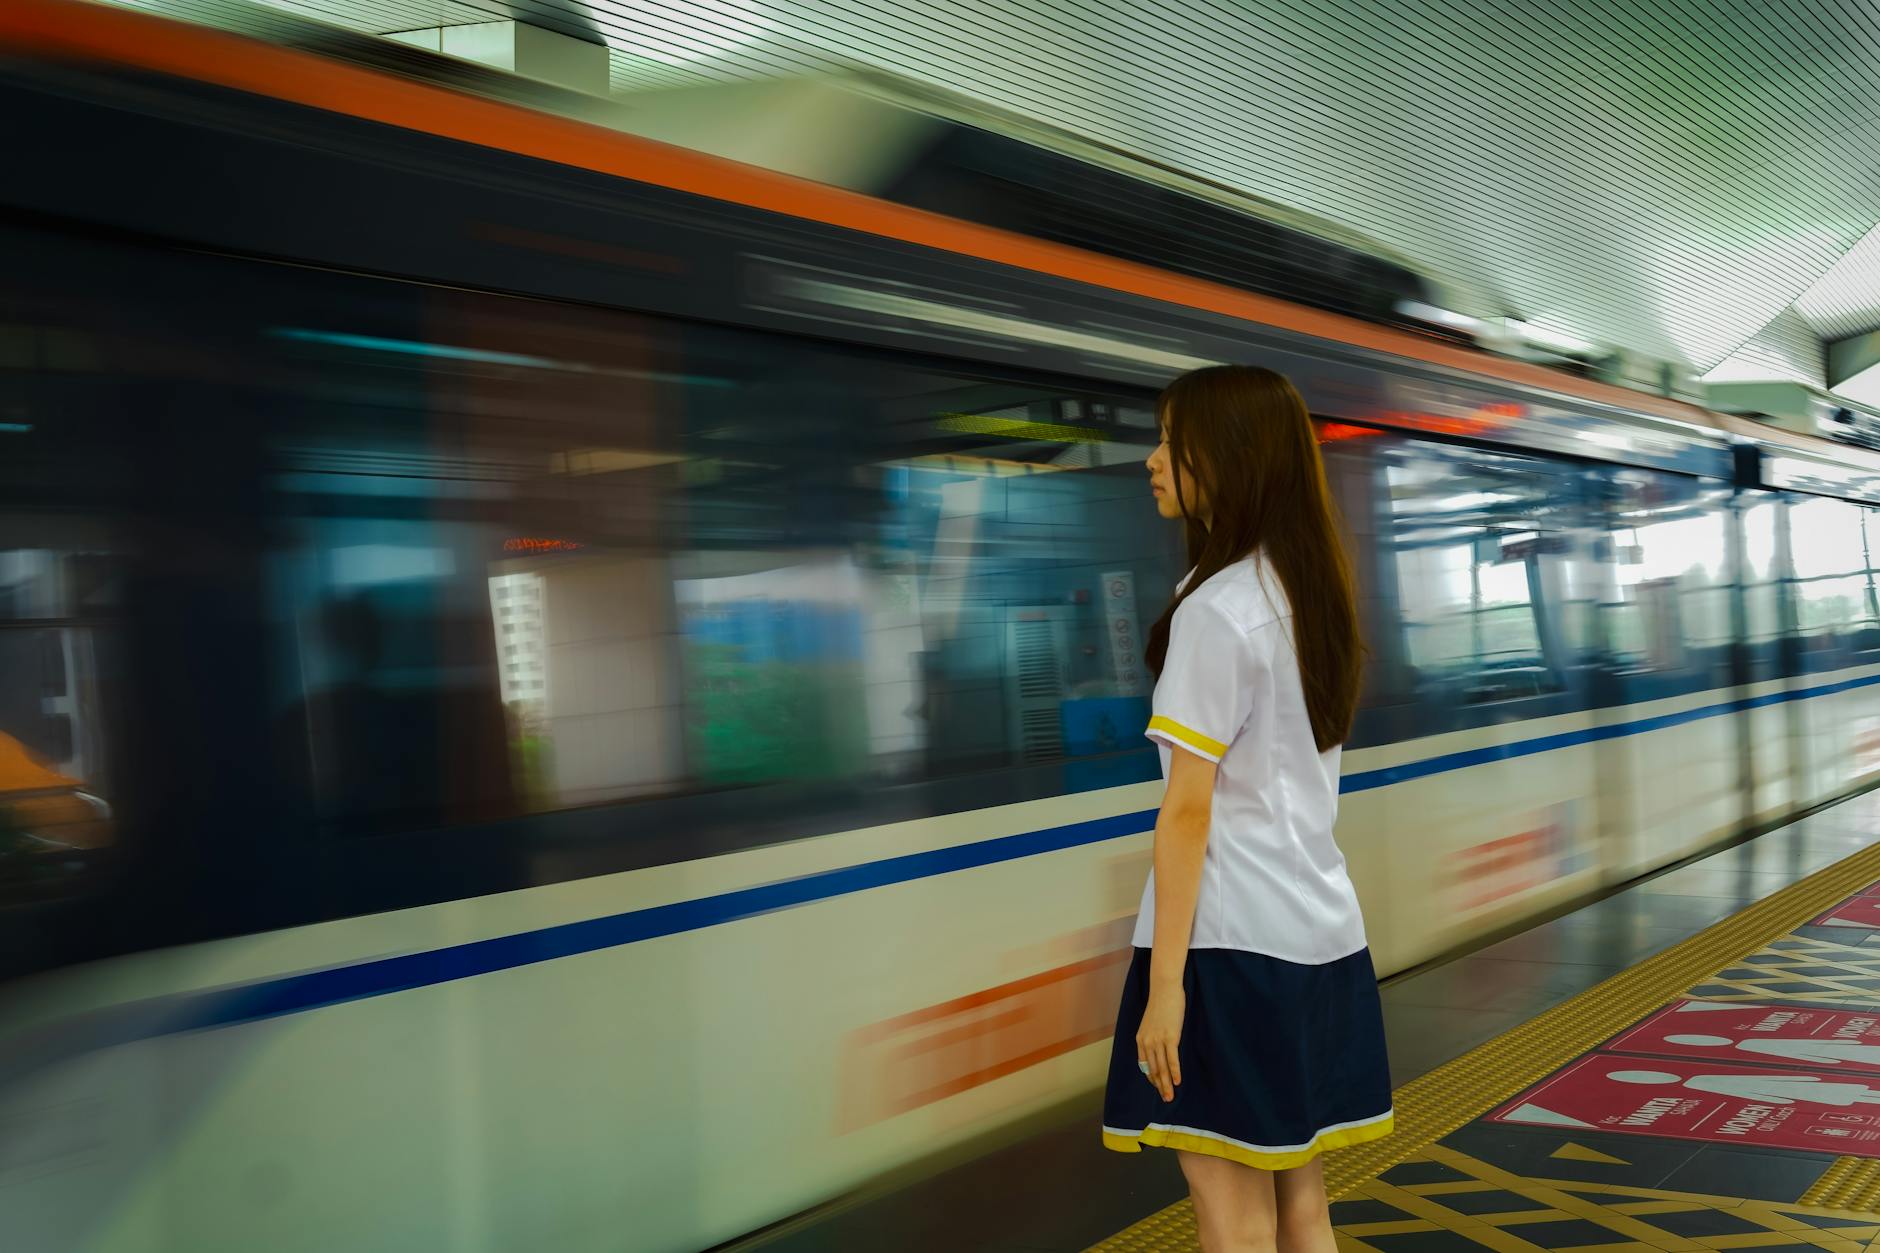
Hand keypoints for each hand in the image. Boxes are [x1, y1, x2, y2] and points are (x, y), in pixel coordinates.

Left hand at [1136, 985, 1184, 1102]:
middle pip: (1153, 1070)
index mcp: (1141, 1039)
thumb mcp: (1152, 1023)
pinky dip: (1175, 1072)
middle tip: (1166, 1099)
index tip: (1158, 1087)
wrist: (1165, 988)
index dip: (1151, 1078)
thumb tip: (1161, 1049)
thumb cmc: (1161, 1004)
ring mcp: (1158, 1040)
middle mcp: (1147, 1042)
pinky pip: (1172, 1059)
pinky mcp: (1170, 1037)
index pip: (1145, 1065)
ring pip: (1162, 1068)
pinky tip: (1178, 1082)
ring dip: (1167, 1084)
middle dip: (1159, 1086)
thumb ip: (1153, 1037)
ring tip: (1171, 1096)